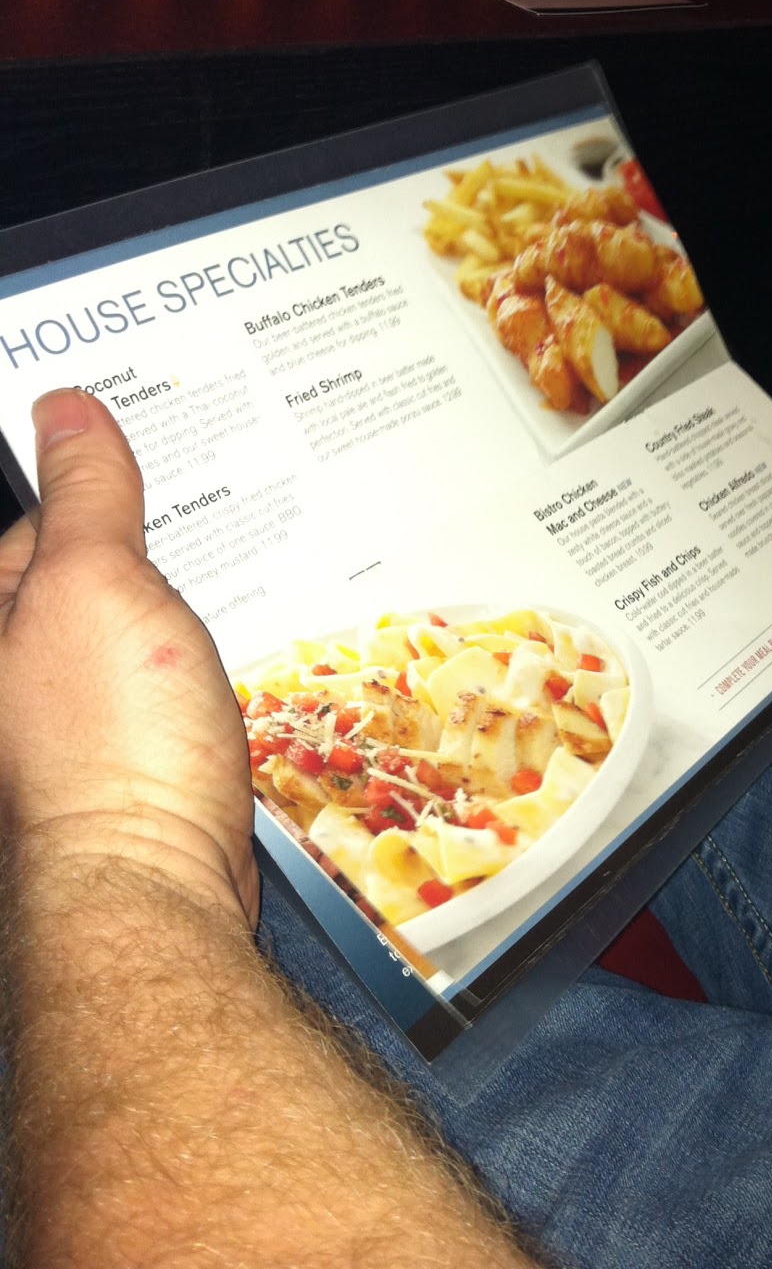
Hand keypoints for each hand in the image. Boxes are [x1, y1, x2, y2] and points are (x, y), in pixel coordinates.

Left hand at [0, 390, 255, 922]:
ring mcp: (63, 702)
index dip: (110, 477)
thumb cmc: (108, 747)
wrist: (154, 882)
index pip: (46, 507)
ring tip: (230, 589)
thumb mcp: (96, 584)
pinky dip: (197, 650)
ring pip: (133, 613)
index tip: (173, 445)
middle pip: (92, 559)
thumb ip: (86, 491)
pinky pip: (159, 664)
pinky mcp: (117, 737)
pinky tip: (229, 649)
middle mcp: (13, 658)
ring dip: (185, 597)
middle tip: (220, 522)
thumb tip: (65, 407)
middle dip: (156, 541)